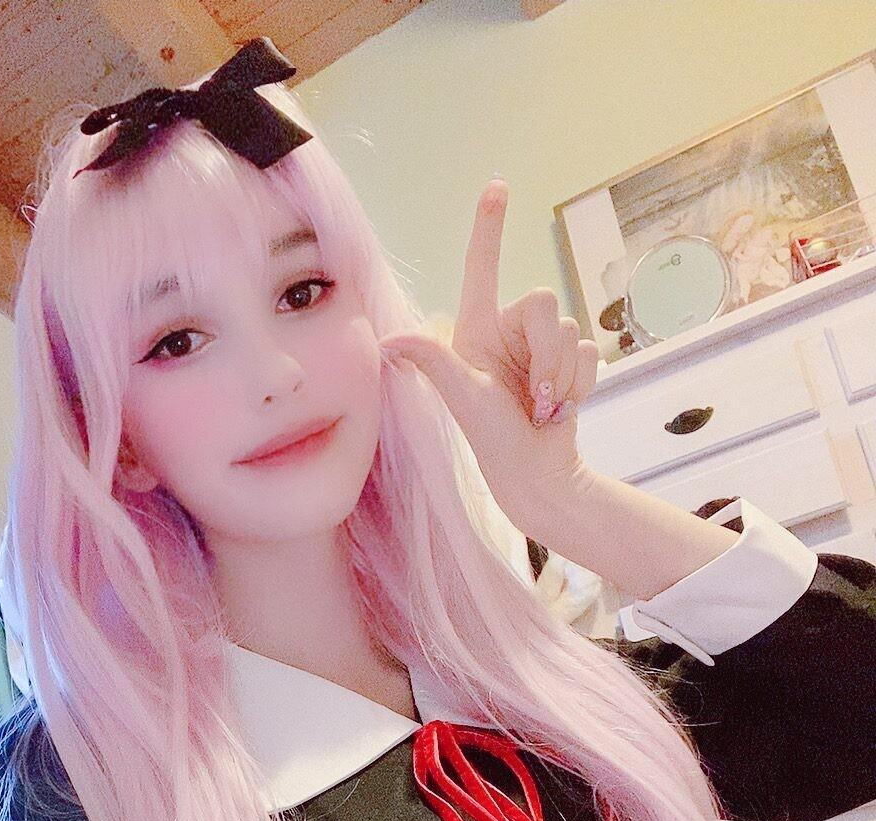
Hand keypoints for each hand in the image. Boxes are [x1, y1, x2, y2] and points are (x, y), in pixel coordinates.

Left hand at [378, 178, 599, 545]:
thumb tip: (390, 341)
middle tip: (536, 398)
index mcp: (475, 331)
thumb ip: (434, 362)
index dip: (489, 228)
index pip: (483, 268)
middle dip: (547, 353)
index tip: (497, 186)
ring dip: (562, 376)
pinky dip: (580, 384)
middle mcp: (507, 332)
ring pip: (568, 329)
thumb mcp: (463, 399)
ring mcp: (539, 347)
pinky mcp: (569, 362)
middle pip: (542, 302)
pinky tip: (563, 409)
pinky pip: (588, 350)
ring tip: (544, 409)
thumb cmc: (493, 443)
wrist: (537, 476)